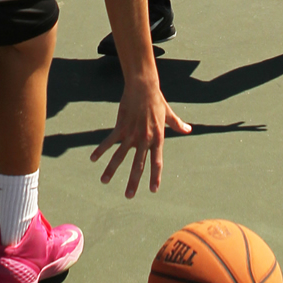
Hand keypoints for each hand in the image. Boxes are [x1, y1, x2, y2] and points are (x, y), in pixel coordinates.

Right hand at [91, 76, 191, 196]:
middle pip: (138, 165)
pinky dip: (101, 150)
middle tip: (128, 196)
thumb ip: (177, 124)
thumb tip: (189, 129)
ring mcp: (131, 134)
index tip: (153, 190)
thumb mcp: (168, 114)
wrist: (144, 86)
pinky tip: (93, 158)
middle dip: (132, 182)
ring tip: (104, 181)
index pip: (157, 162)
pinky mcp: (121, 126)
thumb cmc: (157, 100)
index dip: (155, 177)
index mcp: (157, 138)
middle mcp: (144, 139)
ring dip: (111, 170)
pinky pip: (109, 141)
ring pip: (120, 156)